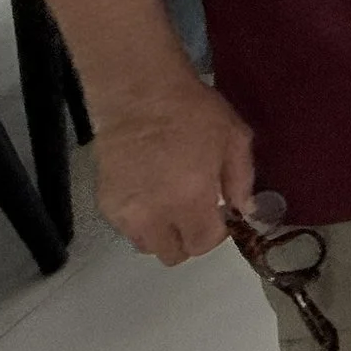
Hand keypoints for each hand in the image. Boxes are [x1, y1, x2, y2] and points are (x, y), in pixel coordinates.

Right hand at [95, 80, 253, 266]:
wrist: (140, 95)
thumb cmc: (193, 112)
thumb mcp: (234, 138)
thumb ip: (242, 180)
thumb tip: (244, 210)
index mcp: (190, 200)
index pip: (204, 244)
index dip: (216, 233)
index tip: (219, 214)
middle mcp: (155, 215)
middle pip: (173, 254)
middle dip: (189, 238)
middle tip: (195, 211)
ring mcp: (126, 213)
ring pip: (147, 245)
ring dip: (163, 233)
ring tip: (170, 203)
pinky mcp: (105, 204)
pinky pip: (127, 229)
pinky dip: (140, 220)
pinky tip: (148, 192)